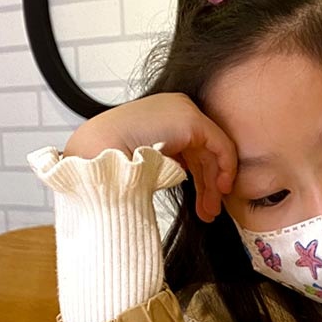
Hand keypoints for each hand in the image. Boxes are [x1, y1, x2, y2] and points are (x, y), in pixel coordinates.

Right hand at [64, 93, 236, 222]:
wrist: (97, 155)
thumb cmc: (110, 161)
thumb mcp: (144, 160)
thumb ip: (166, 163)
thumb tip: (182, 175)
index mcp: (160, 116)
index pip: (189, 148)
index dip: (198, 178)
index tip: (200, 205)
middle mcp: (173, 109)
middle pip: (201, 152)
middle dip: (206, 186)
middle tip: (207, 212)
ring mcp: (183, 110)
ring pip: (211, 151)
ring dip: (213, 185)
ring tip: (210, 212)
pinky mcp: (191, 120)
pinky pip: (220, 145)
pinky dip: (225, 169)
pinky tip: (221, 190)